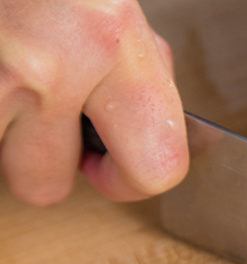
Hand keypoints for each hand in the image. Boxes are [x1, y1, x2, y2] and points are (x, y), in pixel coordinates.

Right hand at [0, 0, 187, 204]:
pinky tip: (0, 63)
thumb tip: (151, 129)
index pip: (157, 168)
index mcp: (112, 43)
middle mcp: (48, 62)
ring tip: (12, 78)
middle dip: (47, 164)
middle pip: (45, 187)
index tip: (115, 164)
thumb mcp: (122, 7)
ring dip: (1, 134)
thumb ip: (140, 73)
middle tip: (49, 122)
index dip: (134, 180)